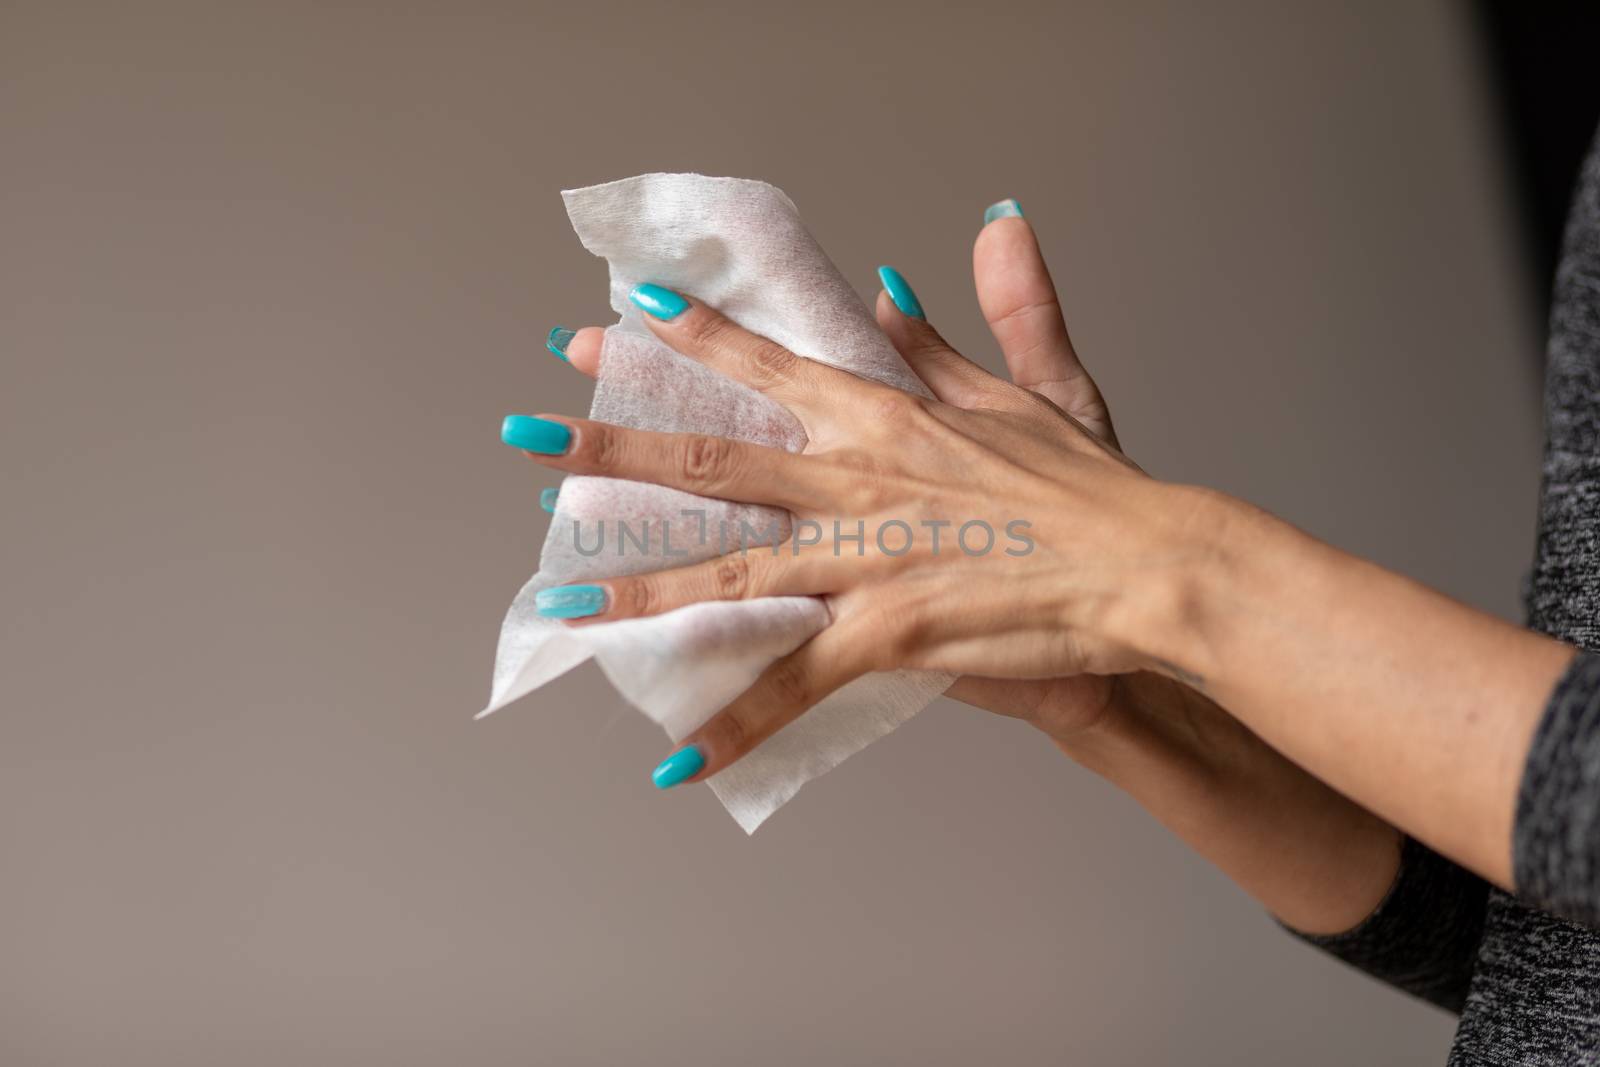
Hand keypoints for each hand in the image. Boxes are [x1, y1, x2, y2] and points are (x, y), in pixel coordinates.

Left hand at [516, 210, 1224, 780]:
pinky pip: (795, 685)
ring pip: (727, 571)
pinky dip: (738, 727)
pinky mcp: (889, 633)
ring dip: (637, 591)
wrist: (1145, 563)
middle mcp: (856, 478)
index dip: (685, 335)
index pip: (764, 362)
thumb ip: (936, 341)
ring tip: (558, 605)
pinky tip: (679, 764)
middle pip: (710, 458)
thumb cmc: (1085, 484)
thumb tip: (885, 287)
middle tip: (529, 435)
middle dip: (610, 444)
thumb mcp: (1012, 393)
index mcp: (881, 413)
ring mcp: (866, 557)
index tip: (614, 314)